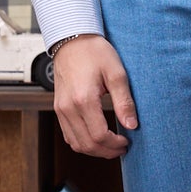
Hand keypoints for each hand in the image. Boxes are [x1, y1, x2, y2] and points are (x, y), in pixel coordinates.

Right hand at [52, 36, 138, 158]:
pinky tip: (96, 138)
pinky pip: (68, 135)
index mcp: (84, 99)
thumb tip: (132, 125)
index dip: (115, 144)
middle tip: (122, 147)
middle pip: (87, 144)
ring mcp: (60, 109)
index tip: (127, 141)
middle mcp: (68, 107)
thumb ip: (124, 101)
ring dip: (94, 150)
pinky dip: (82, 142)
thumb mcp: (117, 73)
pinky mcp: (58, 108)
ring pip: (75, 144)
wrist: (72, 40)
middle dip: (107, 151)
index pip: (99, 135)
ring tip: (111, 146)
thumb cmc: (95, 52)